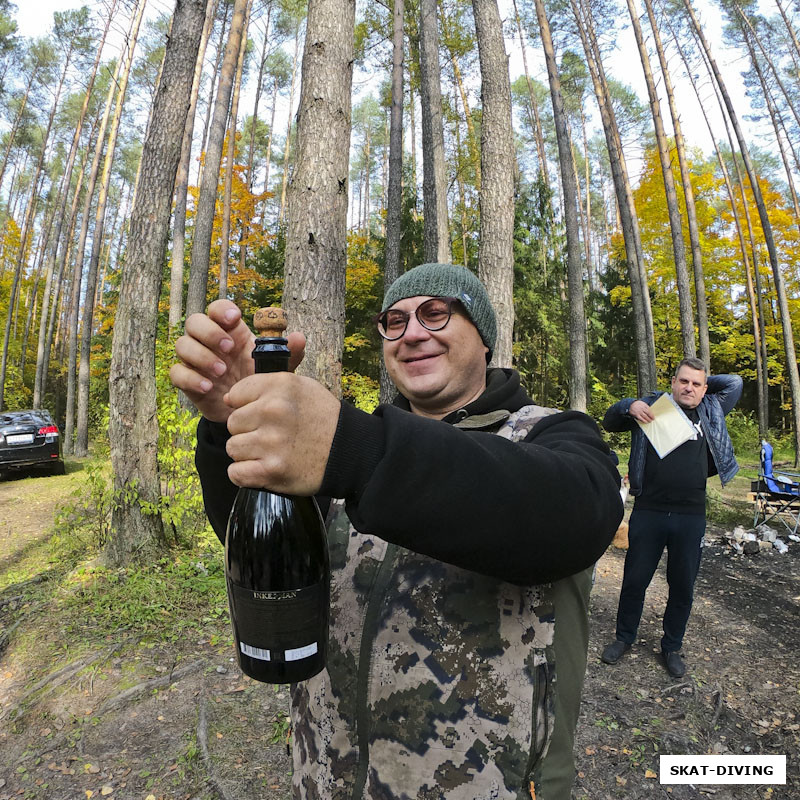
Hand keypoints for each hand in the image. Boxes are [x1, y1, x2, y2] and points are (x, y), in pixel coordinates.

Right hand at [169, 300, 305, 422]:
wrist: (249, 412)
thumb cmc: (261, 381)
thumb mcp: (278, 367)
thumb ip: (289, 353)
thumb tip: (299, 338)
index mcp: (231, 331)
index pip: (217, 308)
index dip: (221, 310)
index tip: (234, 319)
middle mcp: (209, 342)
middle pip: (194, 321)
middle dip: (209, 332)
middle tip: (228, 348)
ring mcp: (196, 360)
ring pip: (182, 344)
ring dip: (200, 356)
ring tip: (222, 372)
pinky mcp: (188, 380)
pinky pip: (177, 372)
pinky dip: (190, 378)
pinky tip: (209, 387)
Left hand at [224, 372, 339, 494]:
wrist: (348, 451)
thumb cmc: (322, 418)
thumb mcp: (302, 386)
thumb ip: (267, 384)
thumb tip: (229, 397)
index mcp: (280, 387)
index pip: (235, 395)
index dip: (245, 405)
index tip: (261, 413)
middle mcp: (273, 411)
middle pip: (232, 423)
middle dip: (247, 430)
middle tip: (271, 435)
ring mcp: (271, 443)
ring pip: (232, 448)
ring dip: (247, 453)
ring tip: (270, 451)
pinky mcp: (271, 471)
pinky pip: (236, 473)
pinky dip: (246, 474)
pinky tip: (263, 468)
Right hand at [629, 399, 654, 423]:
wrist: (630, 404)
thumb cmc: (637, 404)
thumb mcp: (642, 403)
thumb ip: (646, 407)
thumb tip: (650, 411)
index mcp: (644, 405)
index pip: (649, 410)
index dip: (652, 414)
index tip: (653, 416)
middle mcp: (642, 408)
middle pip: (648, 413)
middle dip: (651, 417)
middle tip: (653, 419)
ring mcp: (639, 412)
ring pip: (645, 416)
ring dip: (648, 419)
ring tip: (650, 421)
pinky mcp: (636, 414)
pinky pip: (641, 418)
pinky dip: (644, 421)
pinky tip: (646, 422)